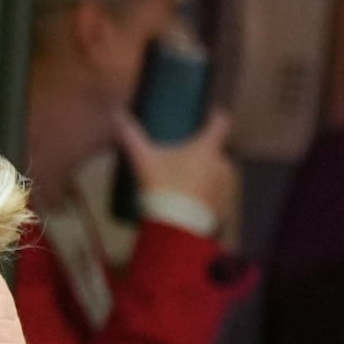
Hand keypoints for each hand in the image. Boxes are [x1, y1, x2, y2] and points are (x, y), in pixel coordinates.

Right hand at [113, 105, 238, 230]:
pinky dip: (208, 198)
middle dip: (203, 153)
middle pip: (216, 151)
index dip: (215, 116)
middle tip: (183, 158)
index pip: (221, 123)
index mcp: (208, 148)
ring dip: (207, 176)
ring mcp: (226, 189)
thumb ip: (131, 136)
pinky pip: (218, 198)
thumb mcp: (144, 160)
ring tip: (186, 182)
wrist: (176, 230)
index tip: (208, 116)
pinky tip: (192, 203)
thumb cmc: (163, 188)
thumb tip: (116, 114)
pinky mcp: (225, 210)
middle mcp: (223, 165)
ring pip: (218, 175)